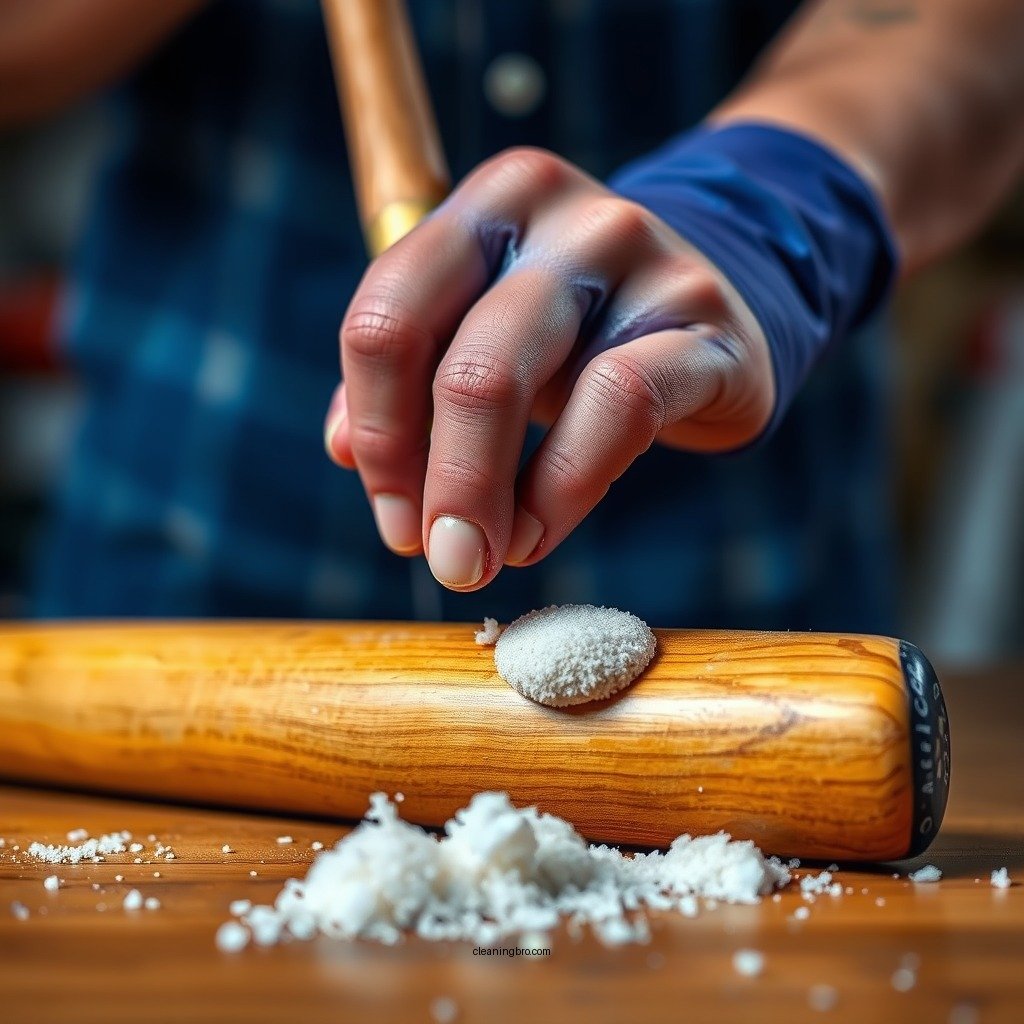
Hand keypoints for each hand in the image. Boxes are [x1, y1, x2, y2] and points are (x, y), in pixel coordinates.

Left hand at [324, 147, 774, 590]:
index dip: (379, 432)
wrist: (712, 316)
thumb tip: (343, 449)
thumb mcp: (484, 340)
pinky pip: (620, 406)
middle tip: (443, 559)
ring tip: (491, 556)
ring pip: (525, 380)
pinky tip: (544, 528)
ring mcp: (636, 255)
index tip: (395, 518)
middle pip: (459, 362)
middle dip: (436, 482)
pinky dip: (566, 486)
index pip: (389, 316)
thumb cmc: (576, 340)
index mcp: (486, 206)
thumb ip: (408, 383)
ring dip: (489, 492)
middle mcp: (558, 215)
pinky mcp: (703, 317)